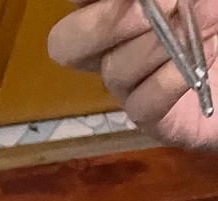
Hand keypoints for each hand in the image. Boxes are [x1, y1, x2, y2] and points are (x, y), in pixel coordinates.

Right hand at [49, 0, 217, 149]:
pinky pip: (142, 105)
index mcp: (114, 10)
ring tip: (206, 25)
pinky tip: (202, 60)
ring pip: (115, 71)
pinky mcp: (152, 120)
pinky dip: (171, 80)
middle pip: (66, 45)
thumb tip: (150, 0)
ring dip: (161, 43)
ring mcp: (129, 86)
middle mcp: (111, 48)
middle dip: (103, 24)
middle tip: (163, 3)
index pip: (78, 1)